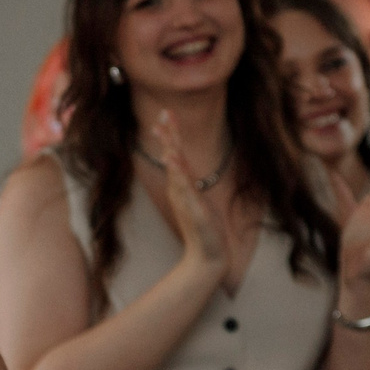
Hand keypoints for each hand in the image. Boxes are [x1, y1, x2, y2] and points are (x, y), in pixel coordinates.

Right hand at [151, 110, 231, 282]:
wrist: (207, 256)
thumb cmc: (203, 231)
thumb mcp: (198, 203)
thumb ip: (190, 188)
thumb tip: (186, 177)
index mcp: (183, 185)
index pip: (175, 154)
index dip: (171, 135)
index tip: (166, 115)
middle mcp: (180, 189)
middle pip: (172, 156)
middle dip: (168, 134)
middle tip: (163, 112)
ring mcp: (184, 198)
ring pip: (175, 168)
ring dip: (169, 147)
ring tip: (163, 130)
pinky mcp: (191, 207)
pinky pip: (183, 186)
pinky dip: (177, 172)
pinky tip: (173, 159)